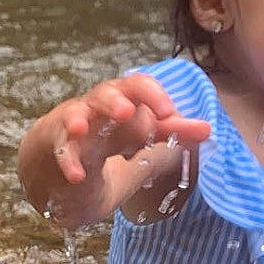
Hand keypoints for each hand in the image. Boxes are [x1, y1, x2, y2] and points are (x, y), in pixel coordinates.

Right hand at [20, 72, 209, 222]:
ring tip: (82, 128)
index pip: (137, 87)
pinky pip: (60, 153)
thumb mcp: (138, 140)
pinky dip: (67, 163)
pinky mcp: (55, 149)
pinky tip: (76, 176)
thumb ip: (170, 133)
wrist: (56, 164)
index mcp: (121, 103)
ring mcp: (72, 127)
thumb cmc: (102, 145)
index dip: (152, 96)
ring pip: (74, 116)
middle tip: (126, 111)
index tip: (170, 114)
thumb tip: (208, 130)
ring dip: (79, 120)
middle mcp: (96, 109)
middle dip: (114, 100)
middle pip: (104, 94)